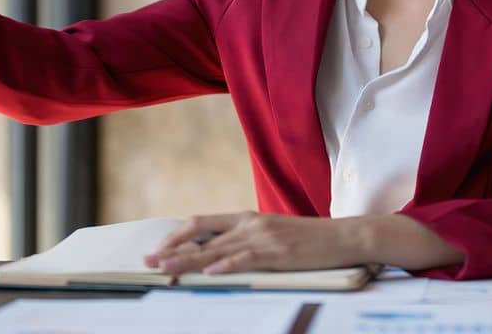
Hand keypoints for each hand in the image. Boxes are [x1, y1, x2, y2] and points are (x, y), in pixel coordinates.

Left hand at [142, 212, 366, 275]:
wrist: (342, 237)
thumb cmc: (306, 240)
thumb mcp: (269, 233)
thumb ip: (243, 239)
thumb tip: (214, 253)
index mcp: (246, 218)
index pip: (201, 223)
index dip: (176, 235)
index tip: (158, 248)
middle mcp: (250, 224)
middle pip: (202, 237)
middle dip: (173, 250)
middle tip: (149, 261)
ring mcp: (264, 238)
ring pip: (218, 250)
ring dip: (190, 261)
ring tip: (168, 267)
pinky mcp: (278, 253)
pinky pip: (248, 259)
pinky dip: (228, 266)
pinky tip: (212, 273)